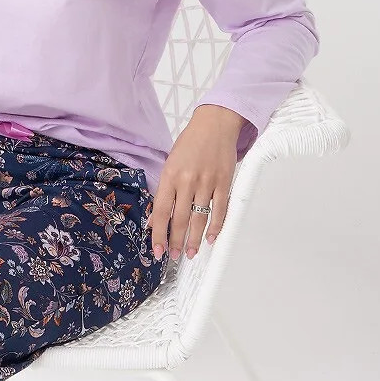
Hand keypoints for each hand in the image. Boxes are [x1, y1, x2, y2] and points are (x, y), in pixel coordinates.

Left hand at [150, 105, 243, 261]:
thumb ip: (164, 192)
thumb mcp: (169, 164)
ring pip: (200, 218)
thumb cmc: (190, 144)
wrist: (215, 124)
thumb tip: (155, 219)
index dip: (158, 234)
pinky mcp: (224, 182)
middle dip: (176, 242)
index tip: (157, 249)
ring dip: (195, 239)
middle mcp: (187, 180)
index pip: (160, 212)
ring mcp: (207, 182)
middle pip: (180, 219)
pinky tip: (210, 238)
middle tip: (174, 256)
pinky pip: (220, 210)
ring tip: (191, 253)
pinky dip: (215, 227)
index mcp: (170, 176)